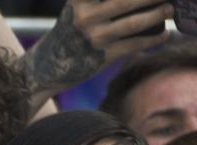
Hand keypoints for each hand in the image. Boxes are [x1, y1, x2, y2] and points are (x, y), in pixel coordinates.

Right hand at [23, 0, 170, 105]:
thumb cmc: (68, 34)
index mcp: (79, 2)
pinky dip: (152, 39)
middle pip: (127, 1)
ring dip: (157, 14)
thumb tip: (138, 2)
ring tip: (169, 9)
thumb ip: (97, 3)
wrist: (46, 68)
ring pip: (134, 23)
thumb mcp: (76, 10)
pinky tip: (163, 34)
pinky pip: (134, 45)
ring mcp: (95, 38)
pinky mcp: (102, 56)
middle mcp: (86, 18)